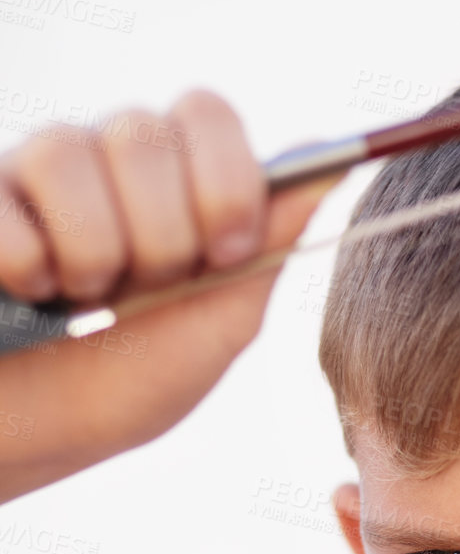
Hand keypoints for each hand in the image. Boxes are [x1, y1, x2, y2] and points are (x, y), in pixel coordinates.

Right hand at [0, 90, 335, 502]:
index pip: (206, 113)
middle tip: (134, 290)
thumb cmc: (122, 389)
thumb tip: (332, 164)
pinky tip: (21, 291)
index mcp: (171, 185)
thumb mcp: (214, 325)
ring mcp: (27, 172)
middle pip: (145, 131)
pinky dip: (20, 264)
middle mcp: (99, 159)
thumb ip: (267, 245)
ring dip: (87, 255)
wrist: (31, 439)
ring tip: (72, 297)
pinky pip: (3, 203)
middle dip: (157, 236)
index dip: (222, 182)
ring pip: (67, 154)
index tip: (222, 254)